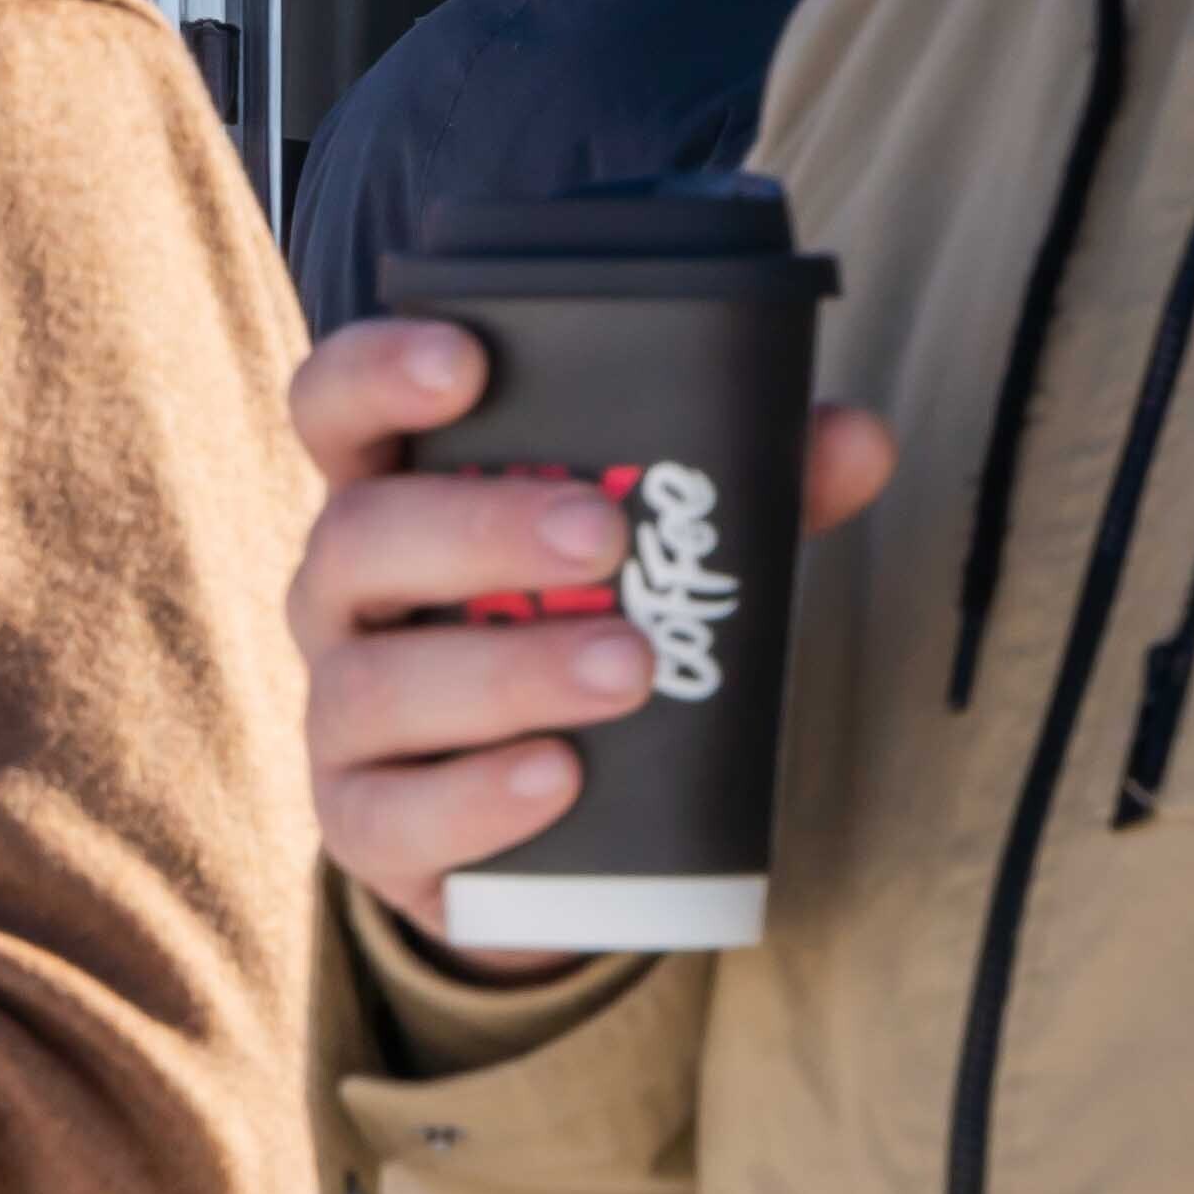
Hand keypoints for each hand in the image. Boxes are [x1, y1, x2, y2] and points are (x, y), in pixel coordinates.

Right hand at [291, 316, 900, 934]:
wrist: (558, 830)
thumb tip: (855, 440)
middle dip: (476, 530)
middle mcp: (344, 597)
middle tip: (606, 536)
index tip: (466, 362)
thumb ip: (747, 493)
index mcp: (398, 496)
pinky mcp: (364, 826)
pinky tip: (558, 781)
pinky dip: (473, 800)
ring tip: (631, 668)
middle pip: (356, 539)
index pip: (337, 409)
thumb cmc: (590, 637)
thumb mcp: (661, 556)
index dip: (378, 372)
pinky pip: (388, 817)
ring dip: (503, 672)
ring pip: (371, 686)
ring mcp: (341, 714)